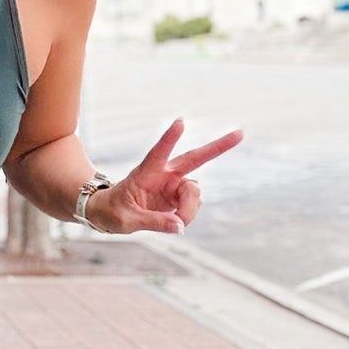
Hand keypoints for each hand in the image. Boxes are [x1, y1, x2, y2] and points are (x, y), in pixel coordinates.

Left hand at [96, 116, 243, 235]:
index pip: (158, 153)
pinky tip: (176, 221)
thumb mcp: (127, 220)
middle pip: (194, 158)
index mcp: (145, 172)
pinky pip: (193, 206)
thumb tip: (179, 226)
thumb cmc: (113, 211)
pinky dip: (188, 215)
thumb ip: (154, 222)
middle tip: (240, 133)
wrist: (109, 213)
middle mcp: (164, 174)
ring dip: (190, 209)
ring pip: (195, 193)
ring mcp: (173, 184)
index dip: (169, 139)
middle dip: (217, 147)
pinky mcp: (178, 196)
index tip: (180, 122)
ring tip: (175, 222)